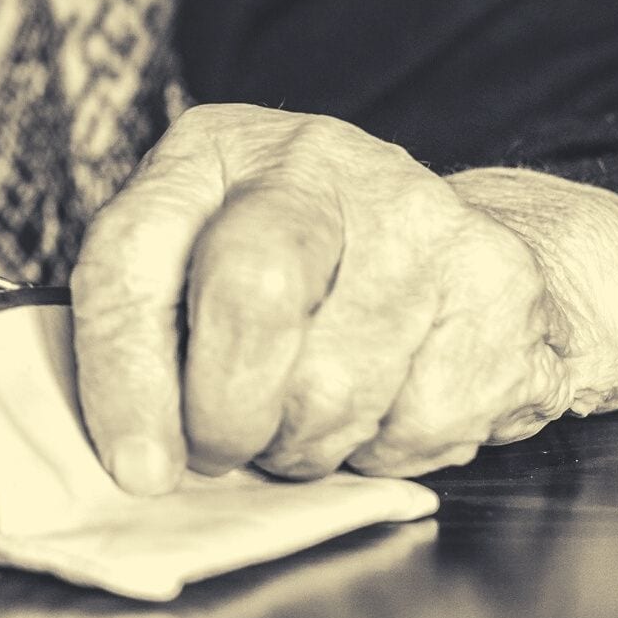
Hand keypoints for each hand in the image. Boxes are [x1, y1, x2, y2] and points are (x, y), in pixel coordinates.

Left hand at [71, 105, 581, 490]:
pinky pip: (421, 422)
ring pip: (335, 387)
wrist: (450, 239)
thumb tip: (136, 462)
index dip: (122, 372)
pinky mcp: (494, 277)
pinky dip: (386, 451)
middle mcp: (312, 160)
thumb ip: (146, 336)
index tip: (136, 466)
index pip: (133, 254)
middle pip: (252, 297)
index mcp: (211, 151)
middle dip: (226, 412)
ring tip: (303, 418)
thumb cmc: (292, 268)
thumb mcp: (193, 266)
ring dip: (304, 445)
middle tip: (220, 448)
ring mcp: (415, 212)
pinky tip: (382, 407)